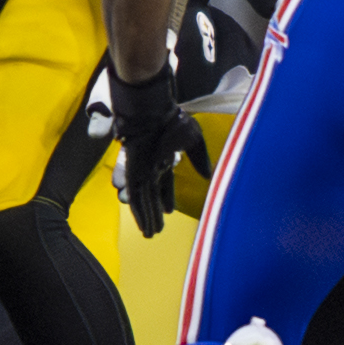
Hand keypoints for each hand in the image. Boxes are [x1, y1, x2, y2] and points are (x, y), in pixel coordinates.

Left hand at [108, 63, 208, 238]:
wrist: (153, 110)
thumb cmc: (173, 120)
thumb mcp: (193, 139)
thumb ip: (200, 158)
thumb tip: (208, 175)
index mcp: (163, 160)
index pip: (164, 185)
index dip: (166, 198)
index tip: (168, 211)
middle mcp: (150, 168)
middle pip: (151, 196)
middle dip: (153, 214)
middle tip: (154, 232)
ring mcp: (141, 170)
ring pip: (143, 200)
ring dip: (145, 217)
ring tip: (148, 234)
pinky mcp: (135, 172)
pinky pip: (137, 196)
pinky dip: (139, 210)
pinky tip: (141, 222)